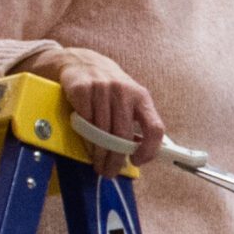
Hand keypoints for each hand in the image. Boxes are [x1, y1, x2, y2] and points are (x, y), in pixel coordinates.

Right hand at [36, 47, 164, 174]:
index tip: (137, 161)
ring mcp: (101, 89)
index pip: (154, 127)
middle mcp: (123, 91)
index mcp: (141, 96)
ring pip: (102, 131)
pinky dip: (86, 139)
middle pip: (123, 134)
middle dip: (116, 159)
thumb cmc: (108, 87)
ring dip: (99, 154)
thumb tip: (138, 153)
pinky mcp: (81, 89)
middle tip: (109, 172)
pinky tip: (87, 146)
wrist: (79, 61)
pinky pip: (84, 122)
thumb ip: (135, 121)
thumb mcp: (127, 98)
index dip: (149, 149)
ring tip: (98, 164)